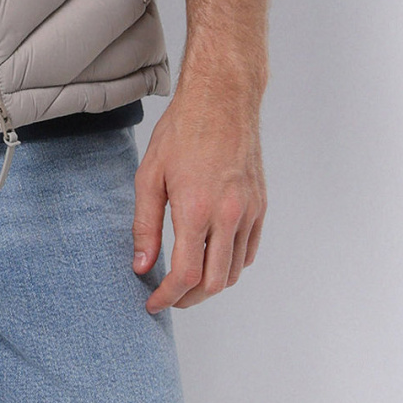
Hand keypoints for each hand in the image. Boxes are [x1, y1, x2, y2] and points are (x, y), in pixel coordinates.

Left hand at [131, 0, 271, 312]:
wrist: (223, 99)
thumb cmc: (182, 132)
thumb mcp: (149, 176)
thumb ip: (144, 226)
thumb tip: (142, 266)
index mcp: (197, 209)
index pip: (185, 274)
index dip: (167, 297)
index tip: (152, 303)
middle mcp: (228, 215)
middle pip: (213, 283)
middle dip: (188, 299)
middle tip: (168, 297)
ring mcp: (249, 211)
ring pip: (234, 271)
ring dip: (210, 286)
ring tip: (187, 282)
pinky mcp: (261, 205)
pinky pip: (249, 251)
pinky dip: (230, 265)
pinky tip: (211, 260)